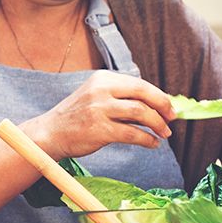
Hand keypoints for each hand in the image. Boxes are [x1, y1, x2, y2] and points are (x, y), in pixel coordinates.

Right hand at [22, 70, 175, 159]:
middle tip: (172, 118)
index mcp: (102, 79)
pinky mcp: (99, 130)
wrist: (50, 134)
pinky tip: (152, 143)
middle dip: (163, 106)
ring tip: (164, 133)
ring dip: (157, 124)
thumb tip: (155, 106)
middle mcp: (101, 91)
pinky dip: (147, 139)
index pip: (139, 84)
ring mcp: (99, 110)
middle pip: (143, 93)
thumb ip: (120, 99)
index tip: (169, 107)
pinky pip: (132, 133)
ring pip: (140, 113)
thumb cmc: (76, 118)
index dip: (158, 95)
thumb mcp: (95, 98)